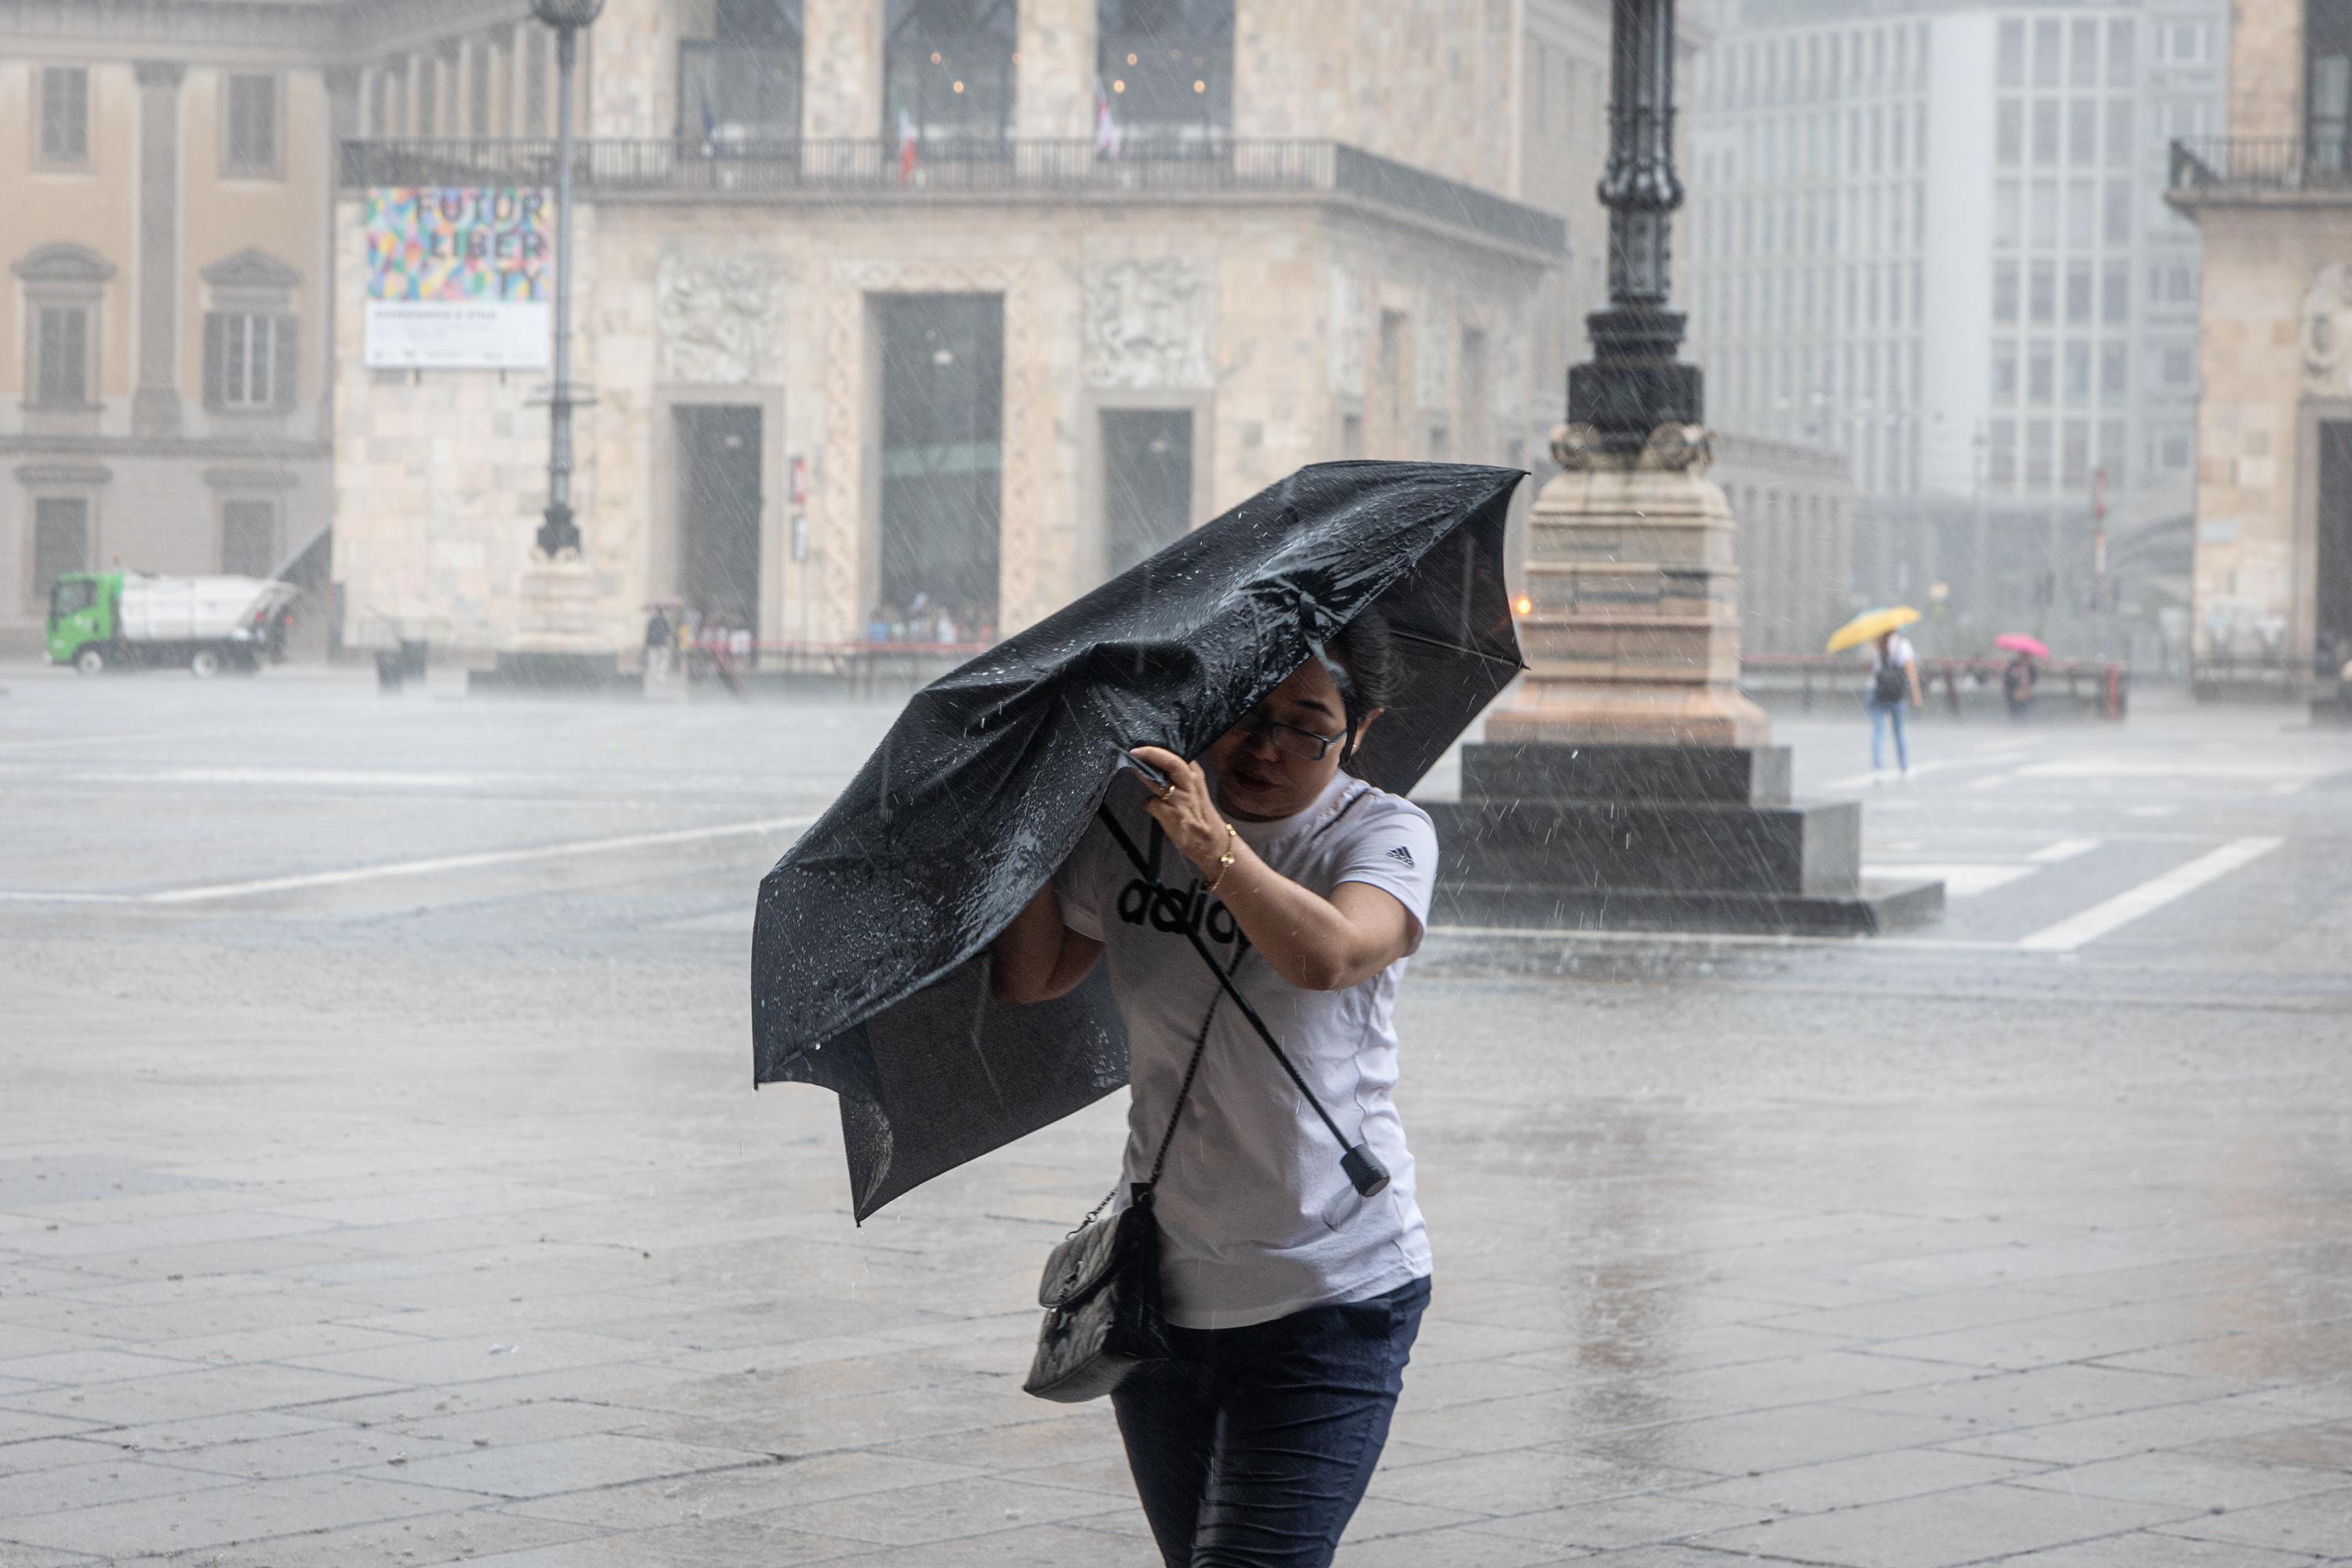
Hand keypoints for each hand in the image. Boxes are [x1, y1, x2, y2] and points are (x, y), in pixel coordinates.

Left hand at [1130, 746, 1229, 870]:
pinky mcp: (1172, 816)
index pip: (1179, 754)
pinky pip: (1151, 804)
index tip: (1144, 744)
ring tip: (1134, 769)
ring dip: (1142, 775)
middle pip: (1171, 762)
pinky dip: (1149, 804)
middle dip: (1151, 754)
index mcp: (1196, 777)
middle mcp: (1190, 786)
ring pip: (1158, 781)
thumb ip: (1181, 776)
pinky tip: (1154, 808)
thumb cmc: (1200, 815)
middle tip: (1135, 752)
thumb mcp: (1195, 790)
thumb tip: (1156, 761)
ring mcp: (1181, 801)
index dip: (1160, 748)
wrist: (1212, 844)